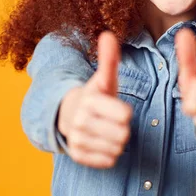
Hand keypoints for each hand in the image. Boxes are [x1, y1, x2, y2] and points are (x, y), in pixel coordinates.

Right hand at [63, 31, 132, 168]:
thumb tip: (108, 34)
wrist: (70, 115)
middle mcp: (80, 121)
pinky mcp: (77, 155)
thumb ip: (109, 60)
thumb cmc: (96, 96)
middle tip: (112, 122)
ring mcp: (77, 139)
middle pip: (123, 135)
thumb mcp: (104, 79)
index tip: (116, 109)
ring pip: (117, 149)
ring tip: (107, 131)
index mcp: (90, 101)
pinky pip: (108, 161)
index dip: (125, 113)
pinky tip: (102, 143)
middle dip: (122, 129)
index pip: (125, 116)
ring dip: (116, 142)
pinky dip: (109, 154)